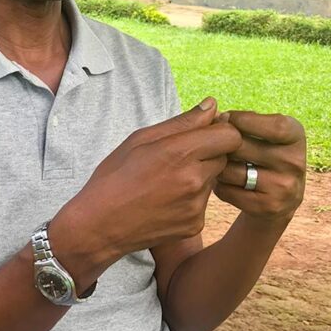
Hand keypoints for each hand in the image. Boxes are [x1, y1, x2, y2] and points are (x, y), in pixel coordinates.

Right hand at [59, 98, 241, 260]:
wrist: (100, 225)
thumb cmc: (115, 176)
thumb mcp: (141, 139)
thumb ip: (182, 122)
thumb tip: (213, 105)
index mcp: (180, 152)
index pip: (230, 136)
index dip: (220, 131)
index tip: (205, 133)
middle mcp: (194, 179)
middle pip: (224, 157)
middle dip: (209, 153)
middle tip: (180, 158)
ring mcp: (196, 205)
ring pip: (213, 180)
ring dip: (199, 176)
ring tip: (167, 181)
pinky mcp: (195, 224)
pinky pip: (203, 203)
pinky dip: (190, 198)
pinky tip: (166, 200)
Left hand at [213, 111, 305, 224]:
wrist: (279, 197)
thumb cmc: (263, 152)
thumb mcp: (265, 132)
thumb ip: (244, 120)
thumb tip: (214, 115)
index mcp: (296, 136)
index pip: (273, 126)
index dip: (242, 119)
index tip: (224, 118)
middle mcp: (294, 162)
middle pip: (240, 146)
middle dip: (221, 143)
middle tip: (214, 143)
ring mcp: (283, 187)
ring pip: (229, 170)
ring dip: (217, 165)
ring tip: (220, 162)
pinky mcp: (268, 206)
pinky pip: (226, 190)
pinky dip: (218, 185)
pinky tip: (225, 182)